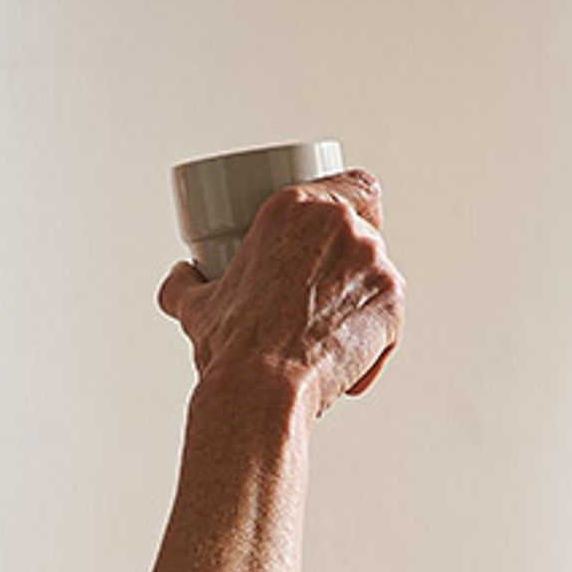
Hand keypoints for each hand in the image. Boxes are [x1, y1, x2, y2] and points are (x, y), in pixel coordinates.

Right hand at [156, 171, 400, 414]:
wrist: (263, 388)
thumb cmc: (232, 347)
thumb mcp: (196, 306)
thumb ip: (184, 283)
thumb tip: (179, 277)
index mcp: (292, 207)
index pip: (352, 183)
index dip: (354, 204)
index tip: (342, 229)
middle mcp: (340, 223)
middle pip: (368, 226)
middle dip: (352, 258)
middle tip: (327, 291)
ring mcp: (372, 260)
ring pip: (379, 272)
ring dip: (361, 299)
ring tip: (328, 336)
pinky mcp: (392, 300)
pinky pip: (390, 314)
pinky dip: (374, 339)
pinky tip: (345, 362)